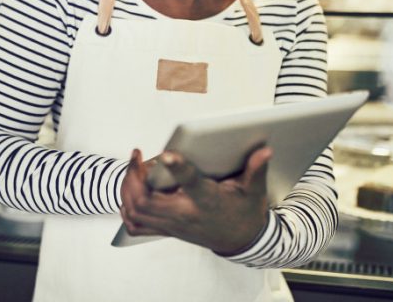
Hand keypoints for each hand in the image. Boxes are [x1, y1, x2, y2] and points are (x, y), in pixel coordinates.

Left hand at [119, 146, 271, 254]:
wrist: (242, 241)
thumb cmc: (245, 213)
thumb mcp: (255, 191)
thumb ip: (256, 169)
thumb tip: (264, 150)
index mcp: (207, 201)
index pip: (190, 184)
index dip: (177, 168)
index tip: (165, 153)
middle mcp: (185, 215)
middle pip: (147, 200)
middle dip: (134, 176)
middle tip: (138, 156)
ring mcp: (173, 225)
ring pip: (137, 211)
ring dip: (128, 188)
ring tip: (134, 167)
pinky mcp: (167, 229)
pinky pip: (137, 224)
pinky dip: (127, 207)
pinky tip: (131, 189)